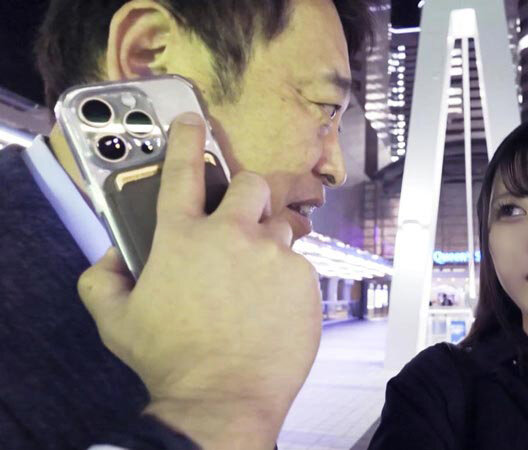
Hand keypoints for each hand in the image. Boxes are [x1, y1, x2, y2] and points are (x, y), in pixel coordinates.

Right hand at [78, 112, 321, 448]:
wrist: (224, 397)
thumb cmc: (170, 359)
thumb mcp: (115, 321)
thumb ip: (102, 279)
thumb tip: (112, 256)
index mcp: (181, 238)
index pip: (181, 173)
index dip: (186, 141)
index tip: (193, 121)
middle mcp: (230, 236)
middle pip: (251, 183)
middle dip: (248, 193)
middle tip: (241, 220)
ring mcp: (272, 255)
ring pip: (281, 224)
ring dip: (269, 240)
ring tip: (257, 276)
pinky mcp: (303, 278)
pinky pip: (299, 264)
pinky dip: (287, 278)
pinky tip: (272, 307)